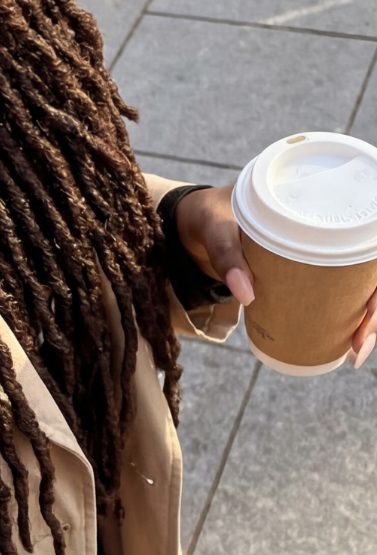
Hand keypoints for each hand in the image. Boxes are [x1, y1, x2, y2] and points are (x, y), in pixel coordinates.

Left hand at [176, 186, 376, 369]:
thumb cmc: (211, 214)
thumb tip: (246, 295)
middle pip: (368, 270)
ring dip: (362, 320)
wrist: (196, 220)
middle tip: (357, 346)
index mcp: (316, 203)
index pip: (366, 239)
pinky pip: (334, 295)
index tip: (370, 309)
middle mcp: (326, 228)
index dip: (375, 280)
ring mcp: (317, 253)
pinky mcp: (304, 273)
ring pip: (357, 287)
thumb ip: (227, 256)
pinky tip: (344, 343)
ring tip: (353, 351)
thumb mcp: (215, 228)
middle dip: (373, 311)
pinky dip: (341, 319)